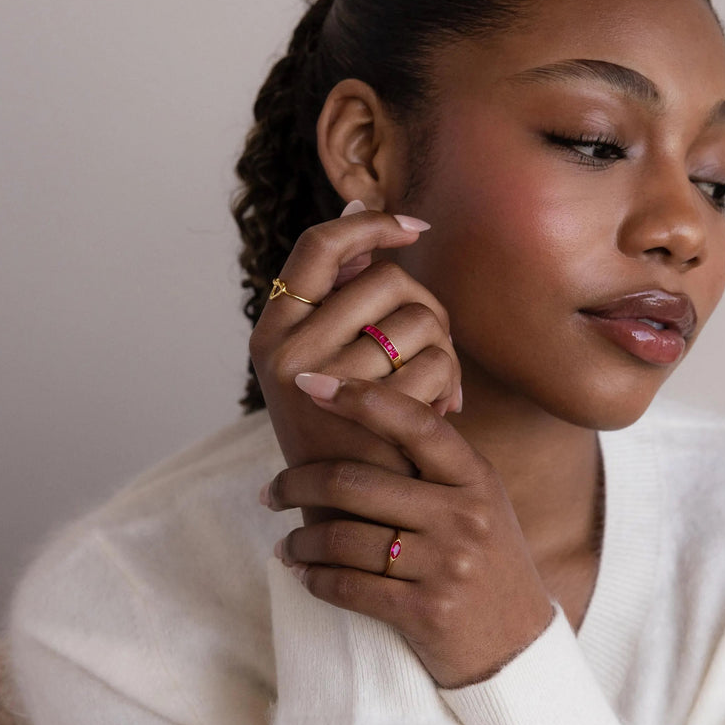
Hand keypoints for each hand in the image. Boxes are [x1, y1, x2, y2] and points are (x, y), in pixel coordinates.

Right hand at [249, 205, 460, 521]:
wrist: (347, 519)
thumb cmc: (346, 432)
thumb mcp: (326, 361)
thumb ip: (343, 294)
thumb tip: (364, 205)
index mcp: (273, 328)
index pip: (319, 244)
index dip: (370, 223)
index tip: (415, 225)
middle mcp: (284, 349)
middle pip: (383, 278)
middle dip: (426, 305)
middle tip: (431, 344)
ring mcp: (321, 381)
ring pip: (417, 317)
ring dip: (443, 349)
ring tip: (435, 387)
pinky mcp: (365, 414)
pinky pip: (435, 363)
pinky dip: (452, 385)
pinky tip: (443, 412)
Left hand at [262, 373, 554, 688]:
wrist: (518, 646)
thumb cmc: (487, 562)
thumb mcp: (480, 503)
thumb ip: (435, 467)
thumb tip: (363, 418)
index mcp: (475, 477)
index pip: (413, 422)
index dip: (358, 398)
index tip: (311, 385)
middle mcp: (464, 515)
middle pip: (355, 483)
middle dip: (296, 484)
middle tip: (271, 492)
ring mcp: (447, 564)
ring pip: (342, 538)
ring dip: (299, 542)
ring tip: (286, 545)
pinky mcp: (426, 612)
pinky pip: (348, 587)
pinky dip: (315, 579)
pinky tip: (303, 575)